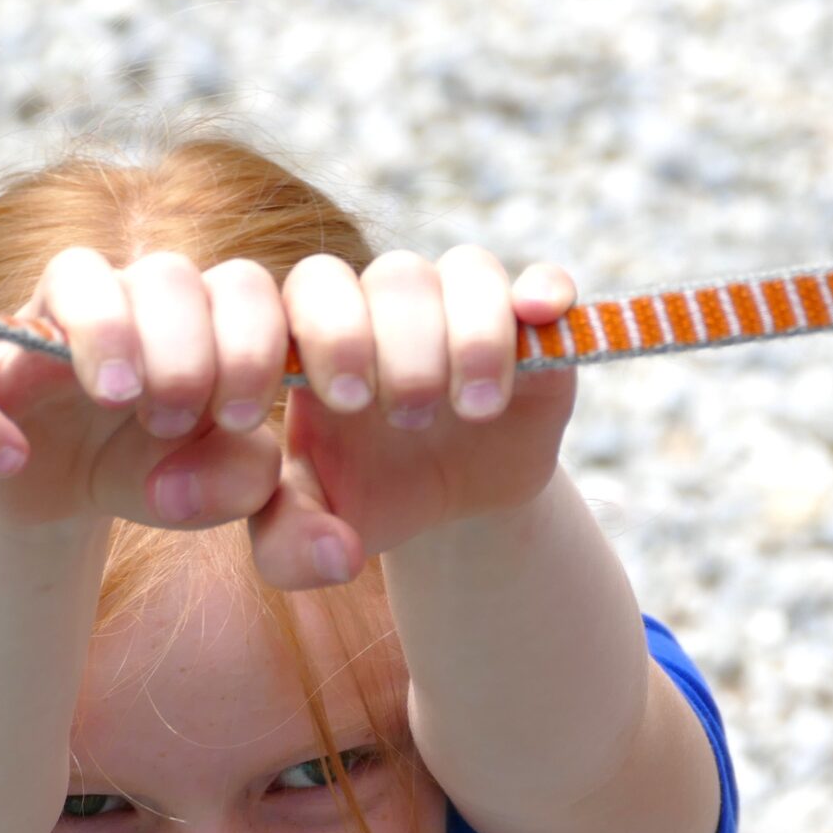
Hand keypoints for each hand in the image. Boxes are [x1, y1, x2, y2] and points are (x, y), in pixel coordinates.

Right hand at [0, 248, 291, 534]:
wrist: (63, 498)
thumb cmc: (152, 466)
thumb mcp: (211, 485)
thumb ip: (242, 477)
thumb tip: (198, 471)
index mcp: (199, 317)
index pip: (242, 285)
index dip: (252, 343)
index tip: (238, 418)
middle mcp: (126, 300)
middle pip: (167, 272)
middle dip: (184, 351)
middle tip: (172, 421)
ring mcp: (42, 325)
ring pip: (73, 273)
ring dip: (105, 334)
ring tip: (117, 402)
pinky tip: (13, 460)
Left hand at [248, 248, 579, 589]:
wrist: (454, 504)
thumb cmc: (369, 495)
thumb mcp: (312, 532)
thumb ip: (288, 548)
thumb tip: (336, 559)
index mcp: (317, 334)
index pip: (305, 290)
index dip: (322, 333)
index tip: (338, 406)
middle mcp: (388, 303)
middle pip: (391, 277)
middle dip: (399, 345)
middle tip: (407, 418)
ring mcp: (462, 306)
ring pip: (466, 272)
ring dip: (471, 338)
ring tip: (472, 411)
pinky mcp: (532, 328)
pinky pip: (544, 280)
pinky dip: (544, 290)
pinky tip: (537, 317)